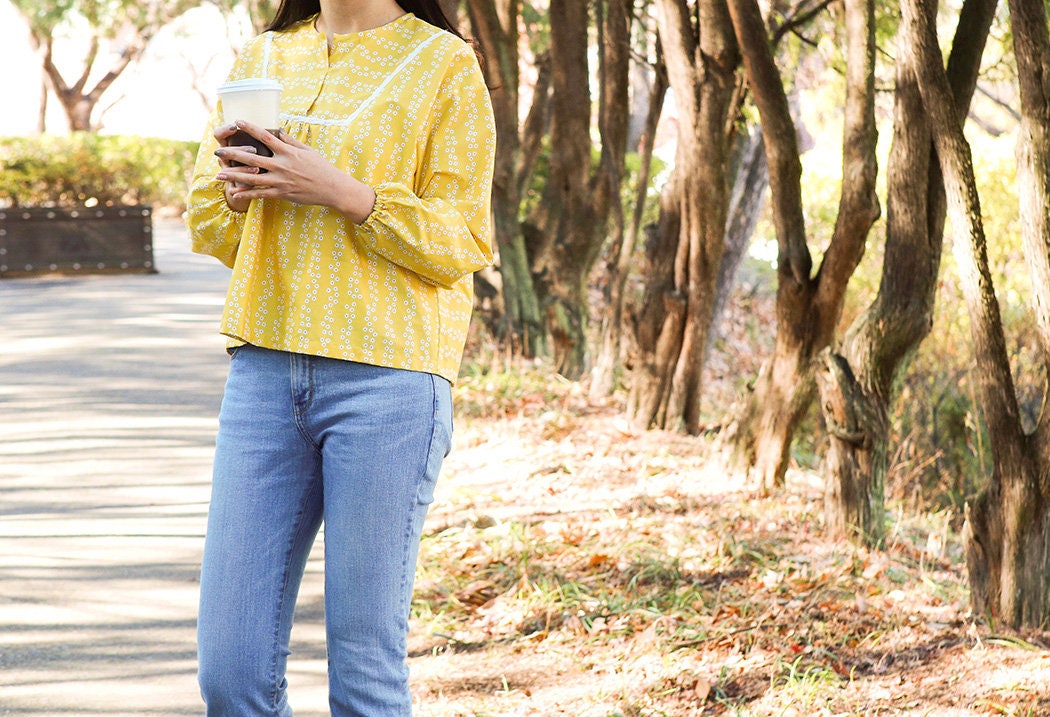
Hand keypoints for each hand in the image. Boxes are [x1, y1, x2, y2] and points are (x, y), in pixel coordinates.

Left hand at [215, 120, 376, 223]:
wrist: (333, 188)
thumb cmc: (322, 168)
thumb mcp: (308, 151)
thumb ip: (291, 142)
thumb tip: (279, 131)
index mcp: (288, 152)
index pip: (265, 137)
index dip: (250, 128)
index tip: (237, 121)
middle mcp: (282, 165)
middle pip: (252, 158)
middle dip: (233, 154)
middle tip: (218, 150)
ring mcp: (281, 180)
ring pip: (252, 178)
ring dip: (234, 176)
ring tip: (219, 173)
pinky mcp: (282, 193)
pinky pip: (261, 194)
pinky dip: (247, 194)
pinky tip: (235, 194)